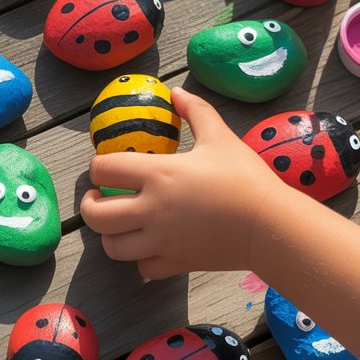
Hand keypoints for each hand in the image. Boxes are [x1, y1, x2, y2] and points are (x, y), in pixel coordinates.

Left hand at [80, 86, 284, 278]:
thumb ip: (195, 111)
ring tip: (119, 225)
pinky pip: (143, 267)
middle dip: (89, 206)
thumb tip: (176, 92)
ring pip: (112, 247)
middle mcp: (151, 210)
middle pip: (95, 216)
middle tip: (98, 198)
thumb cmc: (245, 178)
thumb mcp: (220, 136)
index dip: (97, 166)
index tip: (104, 167)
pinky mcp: (176, 263)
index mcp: (157, 175)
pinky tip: (149, 247)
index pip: (104, 169)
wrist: (270, 224)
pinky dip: (140, 259)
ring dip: (109, 236)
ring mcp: (161, 241)